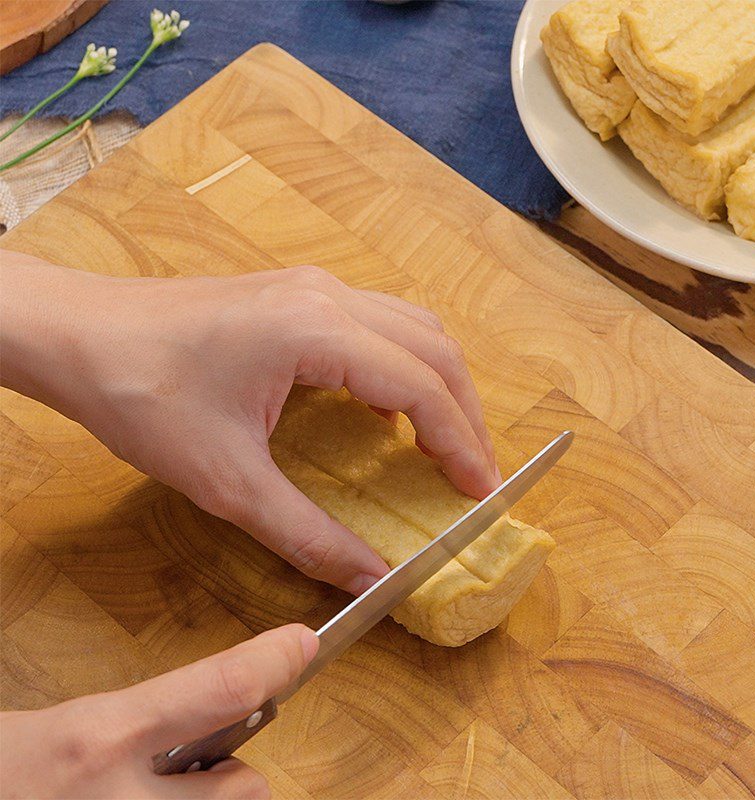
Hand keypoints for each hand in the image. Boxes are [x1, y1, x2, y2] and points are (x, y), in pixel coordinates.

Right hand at [0, 624, 317, 798]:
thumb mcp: (67, 725)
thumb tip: (206, 704)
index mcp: (104, 736)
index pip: (222, 688)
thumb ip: (137, 715)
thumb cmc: (5, 768)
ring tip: (160, 792)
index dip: (273, 663)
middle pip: (245, 789)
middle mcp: (121, 797)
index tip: (302, 644)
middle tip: (206, 764)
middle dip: (239, 774)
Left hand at [1, 257, 498, 594]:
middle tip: (473, 474)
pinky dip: (401, 368)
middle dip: (466, 413)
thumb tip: (368, 574)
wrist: (76, 335)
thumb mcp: (226, 480)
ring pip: (412, 327)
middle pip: (433, 347)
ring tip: (446, 444)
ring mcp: (312, 286)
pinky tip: (387, 414)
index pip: (422, 385)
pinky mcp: (295, 294)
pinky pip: (376, 324)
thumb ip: (307, 532)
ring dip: (439, 384)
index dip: (462, 443)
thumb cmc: (139, 395)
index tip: (481, 492)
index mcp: (316, 330)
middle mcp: (327, 295)